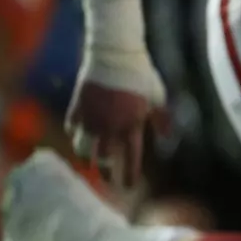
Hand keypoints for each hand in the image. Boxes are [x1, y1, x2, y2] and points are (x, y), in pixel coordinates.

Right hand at [66, 53, 167, 188]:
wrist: (114, 53)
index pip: (130, 159)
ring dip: (87, 158)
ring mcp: (91, 117)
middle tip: (109, 180)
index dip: (128, 175)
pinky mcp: (77, 106)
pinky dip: (76, 134)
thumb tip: (168, 138)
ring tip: (90, 164)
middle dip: (107, 173)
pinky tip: (79, 137)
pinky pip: (72, 127)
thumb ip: (162, 119)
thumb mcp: (157, 97)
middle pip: (104, 160)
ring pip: (83, 148)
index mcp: (131, 126)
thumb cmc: (141, 74)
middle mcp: (110, 126)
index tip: (128, 187)